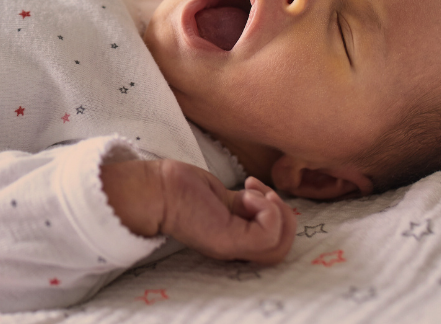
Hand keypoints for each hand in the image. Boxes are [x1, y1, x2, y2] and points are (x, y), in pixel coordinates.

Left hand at [102, 160, 295, 264]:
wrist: (156, 188)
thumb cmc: (182, 188)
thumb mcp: (225, 199)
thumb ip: (245, 207)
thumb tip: (266, 200)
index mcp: (234, 241)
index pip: (274, 246)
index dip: (277, 217)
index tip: (256, 190)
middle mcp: (234, 250)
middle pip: (282, 250)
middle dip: (284, 215)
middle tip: (261, 192)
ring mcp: (232, 248)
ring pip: (280, 246)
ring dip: (276, 212)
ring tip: (253, 194)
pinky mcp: (229, 241)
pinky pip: (269, 234)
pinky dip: (267, 210)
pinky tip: (246, 195)